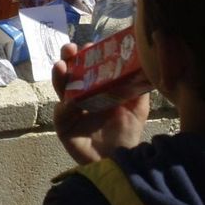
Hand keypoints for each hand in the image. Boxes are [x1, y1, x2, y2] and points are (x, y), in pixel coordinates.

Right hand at [51, 42, 149, 164]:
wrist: (122, 160)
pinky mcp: (64, 127)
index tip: (91, 44)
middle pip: (71, 73)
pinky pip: (61, 114)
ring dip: (59, 76)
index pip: (89, 66)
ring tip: (61, 66)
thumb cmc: (127, 133)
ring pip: (61, 90)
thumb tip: (145, 65)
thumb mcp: (137, 107)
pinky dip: (64, 106)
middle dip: (68, 59)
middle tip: (70, 49)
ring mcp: (71, 111)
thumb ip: (139, 88)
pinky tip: (69, 101)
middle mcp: (82, 97)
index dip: (88, 54)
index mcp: (98, 89)